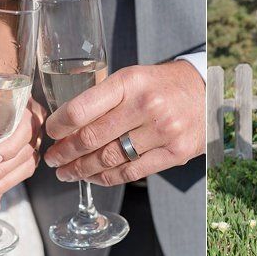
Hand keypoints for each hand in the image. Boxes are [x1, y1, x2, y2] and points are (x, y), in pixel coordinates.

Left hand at [0, 97, 46, 211]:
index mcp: (28, 110)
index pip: (24, 132)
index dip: (8, 148)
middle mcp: (37, 128)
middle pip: (25, 154)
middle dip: (0, 172)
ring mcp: (34, 145)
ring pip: (25, 168)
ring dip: (3, 184)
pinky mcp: (26, 159)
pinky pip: (18, 176)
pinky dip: (4, 190)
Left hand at [44, 61, 204, 185]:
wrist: (206, 93)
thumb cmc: (160, 85)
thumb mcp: (132, 78)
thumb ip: (103, 97)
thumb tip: (65, 123)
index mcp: (130, 82)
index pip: (82, 109)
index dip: (59, 126)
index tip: (50, 132)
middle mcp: (147, 106)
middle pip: (92, 138)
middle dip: (65, 152)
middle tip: (52, 159)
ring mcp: (163, 131)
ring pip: (109, 159)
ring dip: (81, 170)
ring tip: (67, 173)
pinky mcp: (175, 153)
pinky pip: (131, 171)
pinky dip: (106, 178)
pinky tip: (93, 177)